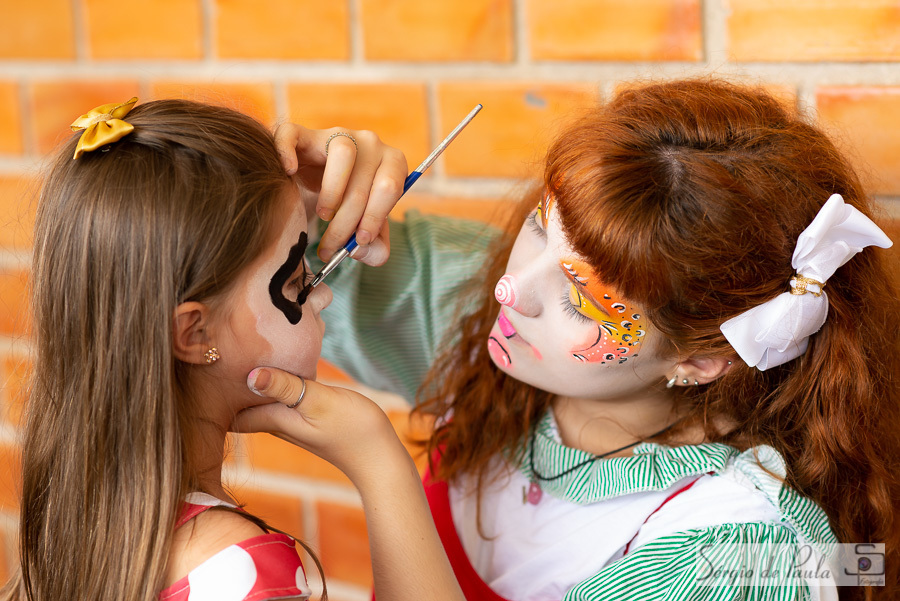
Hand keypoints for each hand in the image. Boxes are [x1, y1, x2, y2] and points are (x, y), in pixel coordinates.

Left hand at [236, 368, 464, 600]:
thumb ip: (285, 387)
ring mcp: (292, 422)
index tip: (201, 371)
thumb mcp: (318, 401)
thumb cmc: (353, 428)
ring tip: (237, 357)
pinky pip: (279, 398)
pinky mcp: (307, 417)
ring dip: (249, 384)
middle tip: (213, 358)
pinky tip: (276, 366)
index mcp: (274, 420)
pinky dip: (272, 384)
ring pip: (259, 402)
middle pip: (240, 407)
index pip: (231, 412)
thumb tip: (247, 376)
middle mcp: (277, 423)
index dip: (214, 394)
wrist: (379, 456)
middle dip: (226, 388)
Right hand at [274, 124, 407, 265]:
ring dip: (331, 193)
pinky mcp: (303, 133)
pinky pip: (293, 134)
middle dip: (345, 224)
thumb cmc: (347, 208)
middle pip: (362, 183)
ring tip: (322, 214)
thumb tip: (360, 248)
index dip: (374, 218)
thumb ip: (375, 248)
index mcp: (393, 163)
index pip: (390, 187)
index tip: (358, 242)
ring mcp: (337, 134)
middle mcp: (370, 143)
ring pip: (342, 154)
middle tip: (330, 248)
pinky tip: (289, 172)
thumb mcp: (364, 229)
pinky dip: (288, 152)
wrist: (316, 184)